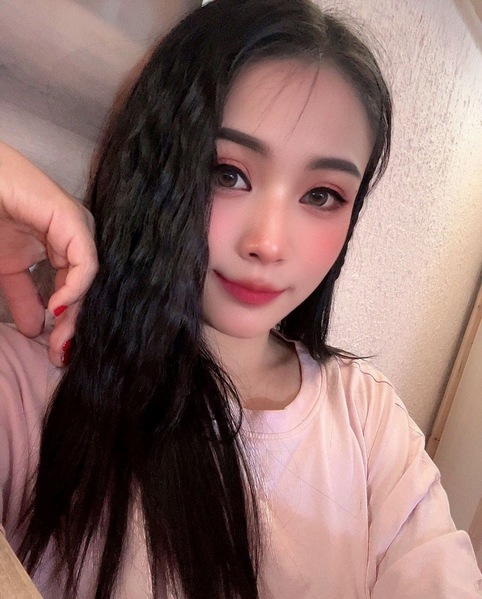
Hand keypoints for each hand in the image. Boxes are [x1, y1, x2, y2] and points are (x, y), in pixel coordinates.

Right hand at [0, 142, 97, 365]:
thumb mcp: (7, 270)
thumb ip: (23, 298)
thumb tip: (36, 328)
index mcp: (60, 249)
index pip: (73, 292)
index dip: (65, 324)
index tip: (55, 353)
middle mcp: (74, 241)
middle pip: (84, 289)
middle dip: (73, 325)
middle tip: (59, 354)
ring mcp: (76, 229)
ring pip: (89, 279)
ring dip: (76, 313)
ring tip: (60, 340)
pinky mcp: (73, 220)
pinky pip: (84, 261)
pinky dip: (76, 287)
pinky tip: (58, 307)